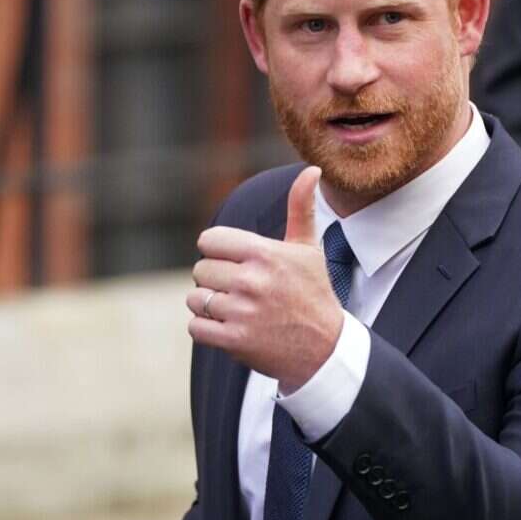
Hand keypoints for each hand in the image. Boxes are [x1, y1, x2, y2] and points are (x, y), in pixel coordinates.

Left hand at [187, 166, 343, 391]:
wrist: (325, 349)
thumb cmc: (313, 293)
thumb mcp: (308, 249)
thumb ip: (301, 208)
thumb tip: (311, 170)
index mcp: (265, 253)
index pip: (209, 240)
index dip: (219, 251)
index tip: (236, 262)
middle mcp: (252, 280)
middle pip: (200, 270)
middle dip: (215, 280)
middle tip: (241, 290)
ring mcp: (242, 312)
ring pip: (195, 299)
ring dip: (210, 305)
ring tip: (237, 309)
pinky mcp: (235, 340)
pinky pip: (195, 327)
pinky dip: (207, 329)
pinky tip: (231, 327)